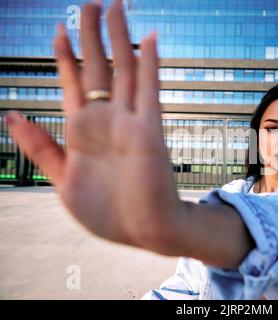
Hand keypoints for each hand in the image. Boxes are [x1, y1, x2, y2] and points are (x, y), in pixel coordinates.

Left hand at [6, 0, 181, 250]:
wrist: (143, 231)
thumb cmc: (106, 212)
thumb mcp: (62, 180)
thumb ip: (40, 147)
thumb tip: (11, 115)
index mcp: (82, 130)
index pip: (74, 82)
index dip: (66, 55)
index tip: (60, 30)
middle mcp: (106, 120)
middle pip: (98, 67)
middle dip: (92, 34)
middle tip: (90, 3)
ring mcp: (129, 122)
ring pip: (124, 70)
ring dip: (119, 37)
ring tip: (116, 6)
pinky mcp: (150, 131)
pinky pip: (150, 92)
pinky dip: (150, 65)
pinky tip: (150, 39)